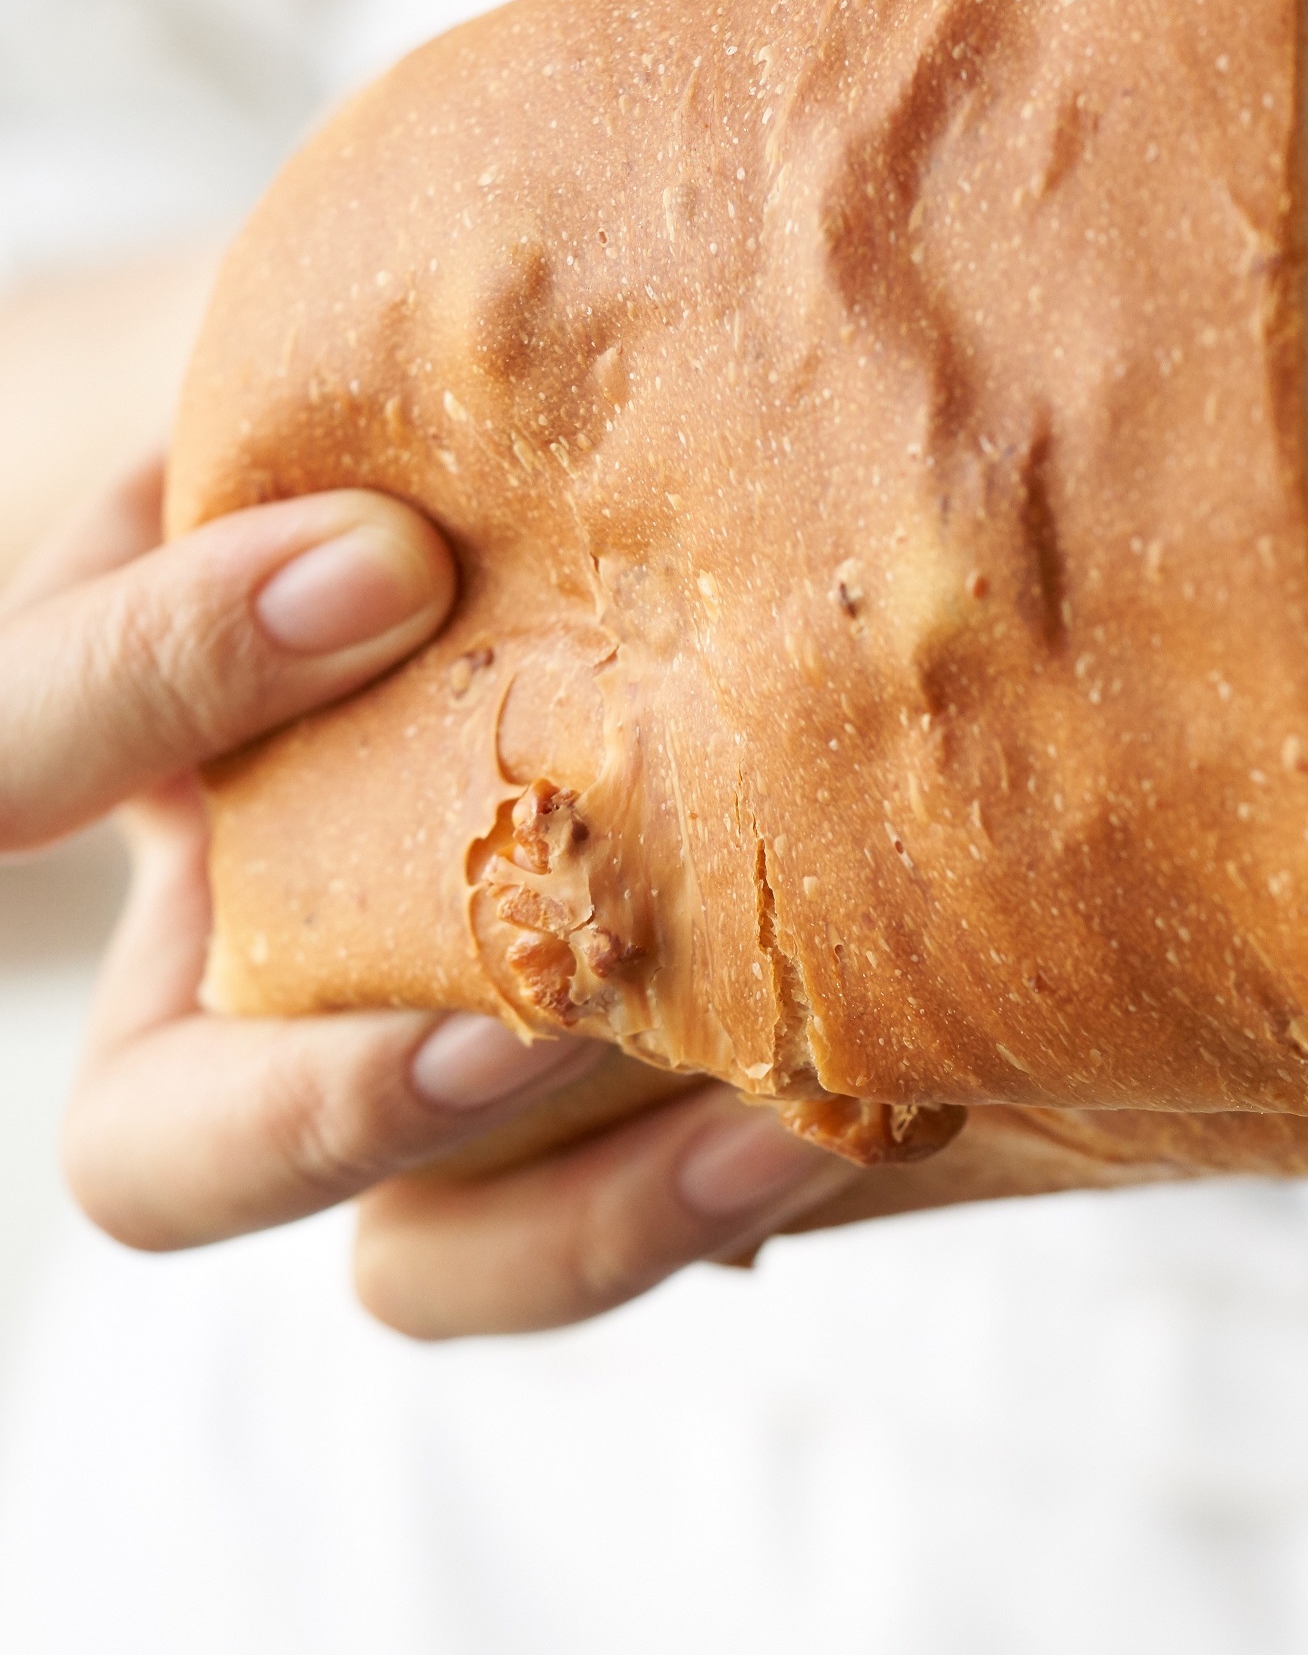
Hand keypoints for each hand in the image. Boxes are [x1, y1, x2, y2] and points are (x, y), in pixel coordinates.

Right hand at [21, 460, 851, 1337]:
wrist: (593, 507)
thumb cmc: (437, 421)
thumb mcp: (347, 389)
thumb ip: (312, 430)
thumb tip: (387, 545)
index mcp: (115, 769)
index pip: (1, 767)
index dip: (139, 689)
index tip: (383, 558)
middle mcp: (234, 978)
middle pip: (156, 1161)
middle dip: (316, 1116)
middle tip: (497, 1028)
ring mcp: (415, 1080)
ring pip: (414, 1265)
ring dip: (574, 1218)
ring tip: (766, 1113)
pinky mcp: (603, 1133)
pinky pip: (631, 1236)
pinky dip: (729, 1197)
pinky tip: (872, 1104)